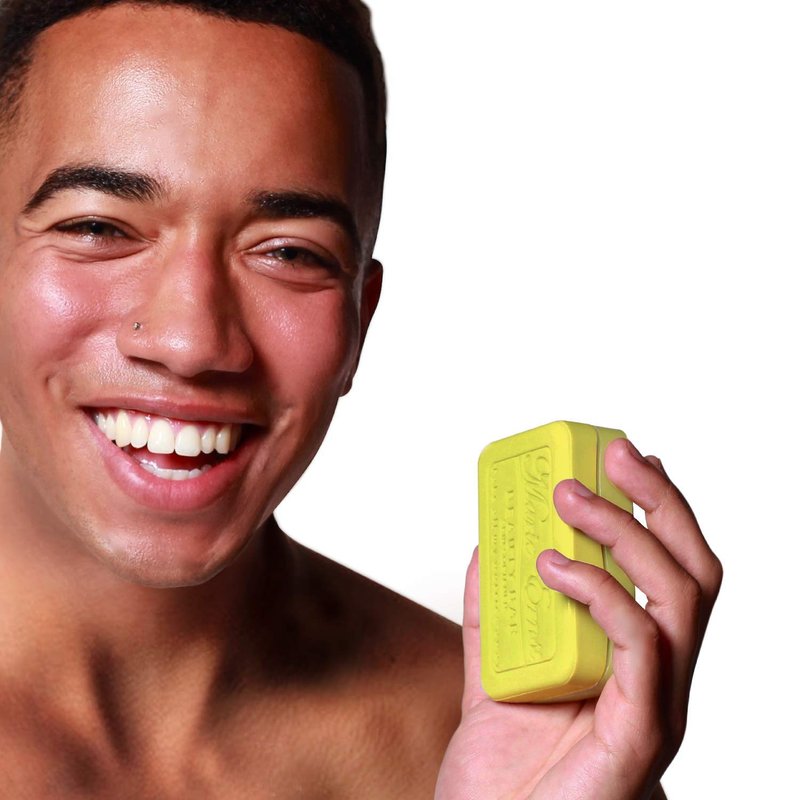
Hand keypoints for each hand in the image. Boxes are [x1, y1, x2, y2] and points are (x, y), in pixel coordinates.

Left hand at [435, 438, 722, 799]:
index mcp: (634, 660)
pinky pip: (642, 643)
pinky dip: (601, 592)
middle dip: (660, 501)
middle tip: (614, 453)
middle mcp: (659, 676)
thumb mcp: (491, 670)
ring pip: (679, 596)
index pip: (669, 571)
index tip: (622, 458)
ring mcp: (657, 703)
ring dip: (625, 532)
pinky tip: (550, 568)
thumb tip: (489, 545)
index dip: (658, 510)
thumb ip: (493, 611)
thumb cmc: (502, 773)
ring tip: (569, 498)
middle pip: (693, 571)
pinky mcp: (642, 731)